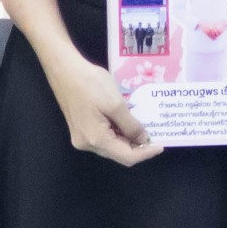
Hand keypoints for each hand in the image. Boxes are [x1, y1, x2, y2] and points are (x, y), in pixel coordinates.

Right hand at [44, 47, 158, 166]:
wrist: (64, 70)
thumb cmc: (91, 84)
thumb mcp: (116, 104)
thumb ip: (131, 126)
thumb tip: (143, 140)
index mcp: (95, 140)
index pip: (126, 157)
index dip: (146, 153)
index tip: (162, 145)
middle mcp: (86, 144)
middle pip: (118, 153)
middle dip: (138, 147)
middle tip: (155, 135)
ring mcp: (82, 137)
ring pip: (111, 146)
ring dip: (128, 140)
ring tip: (144, 127)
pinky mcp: (81, 128)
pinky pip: (104, 137)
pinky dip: (118, 133)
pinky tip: (128, 122)